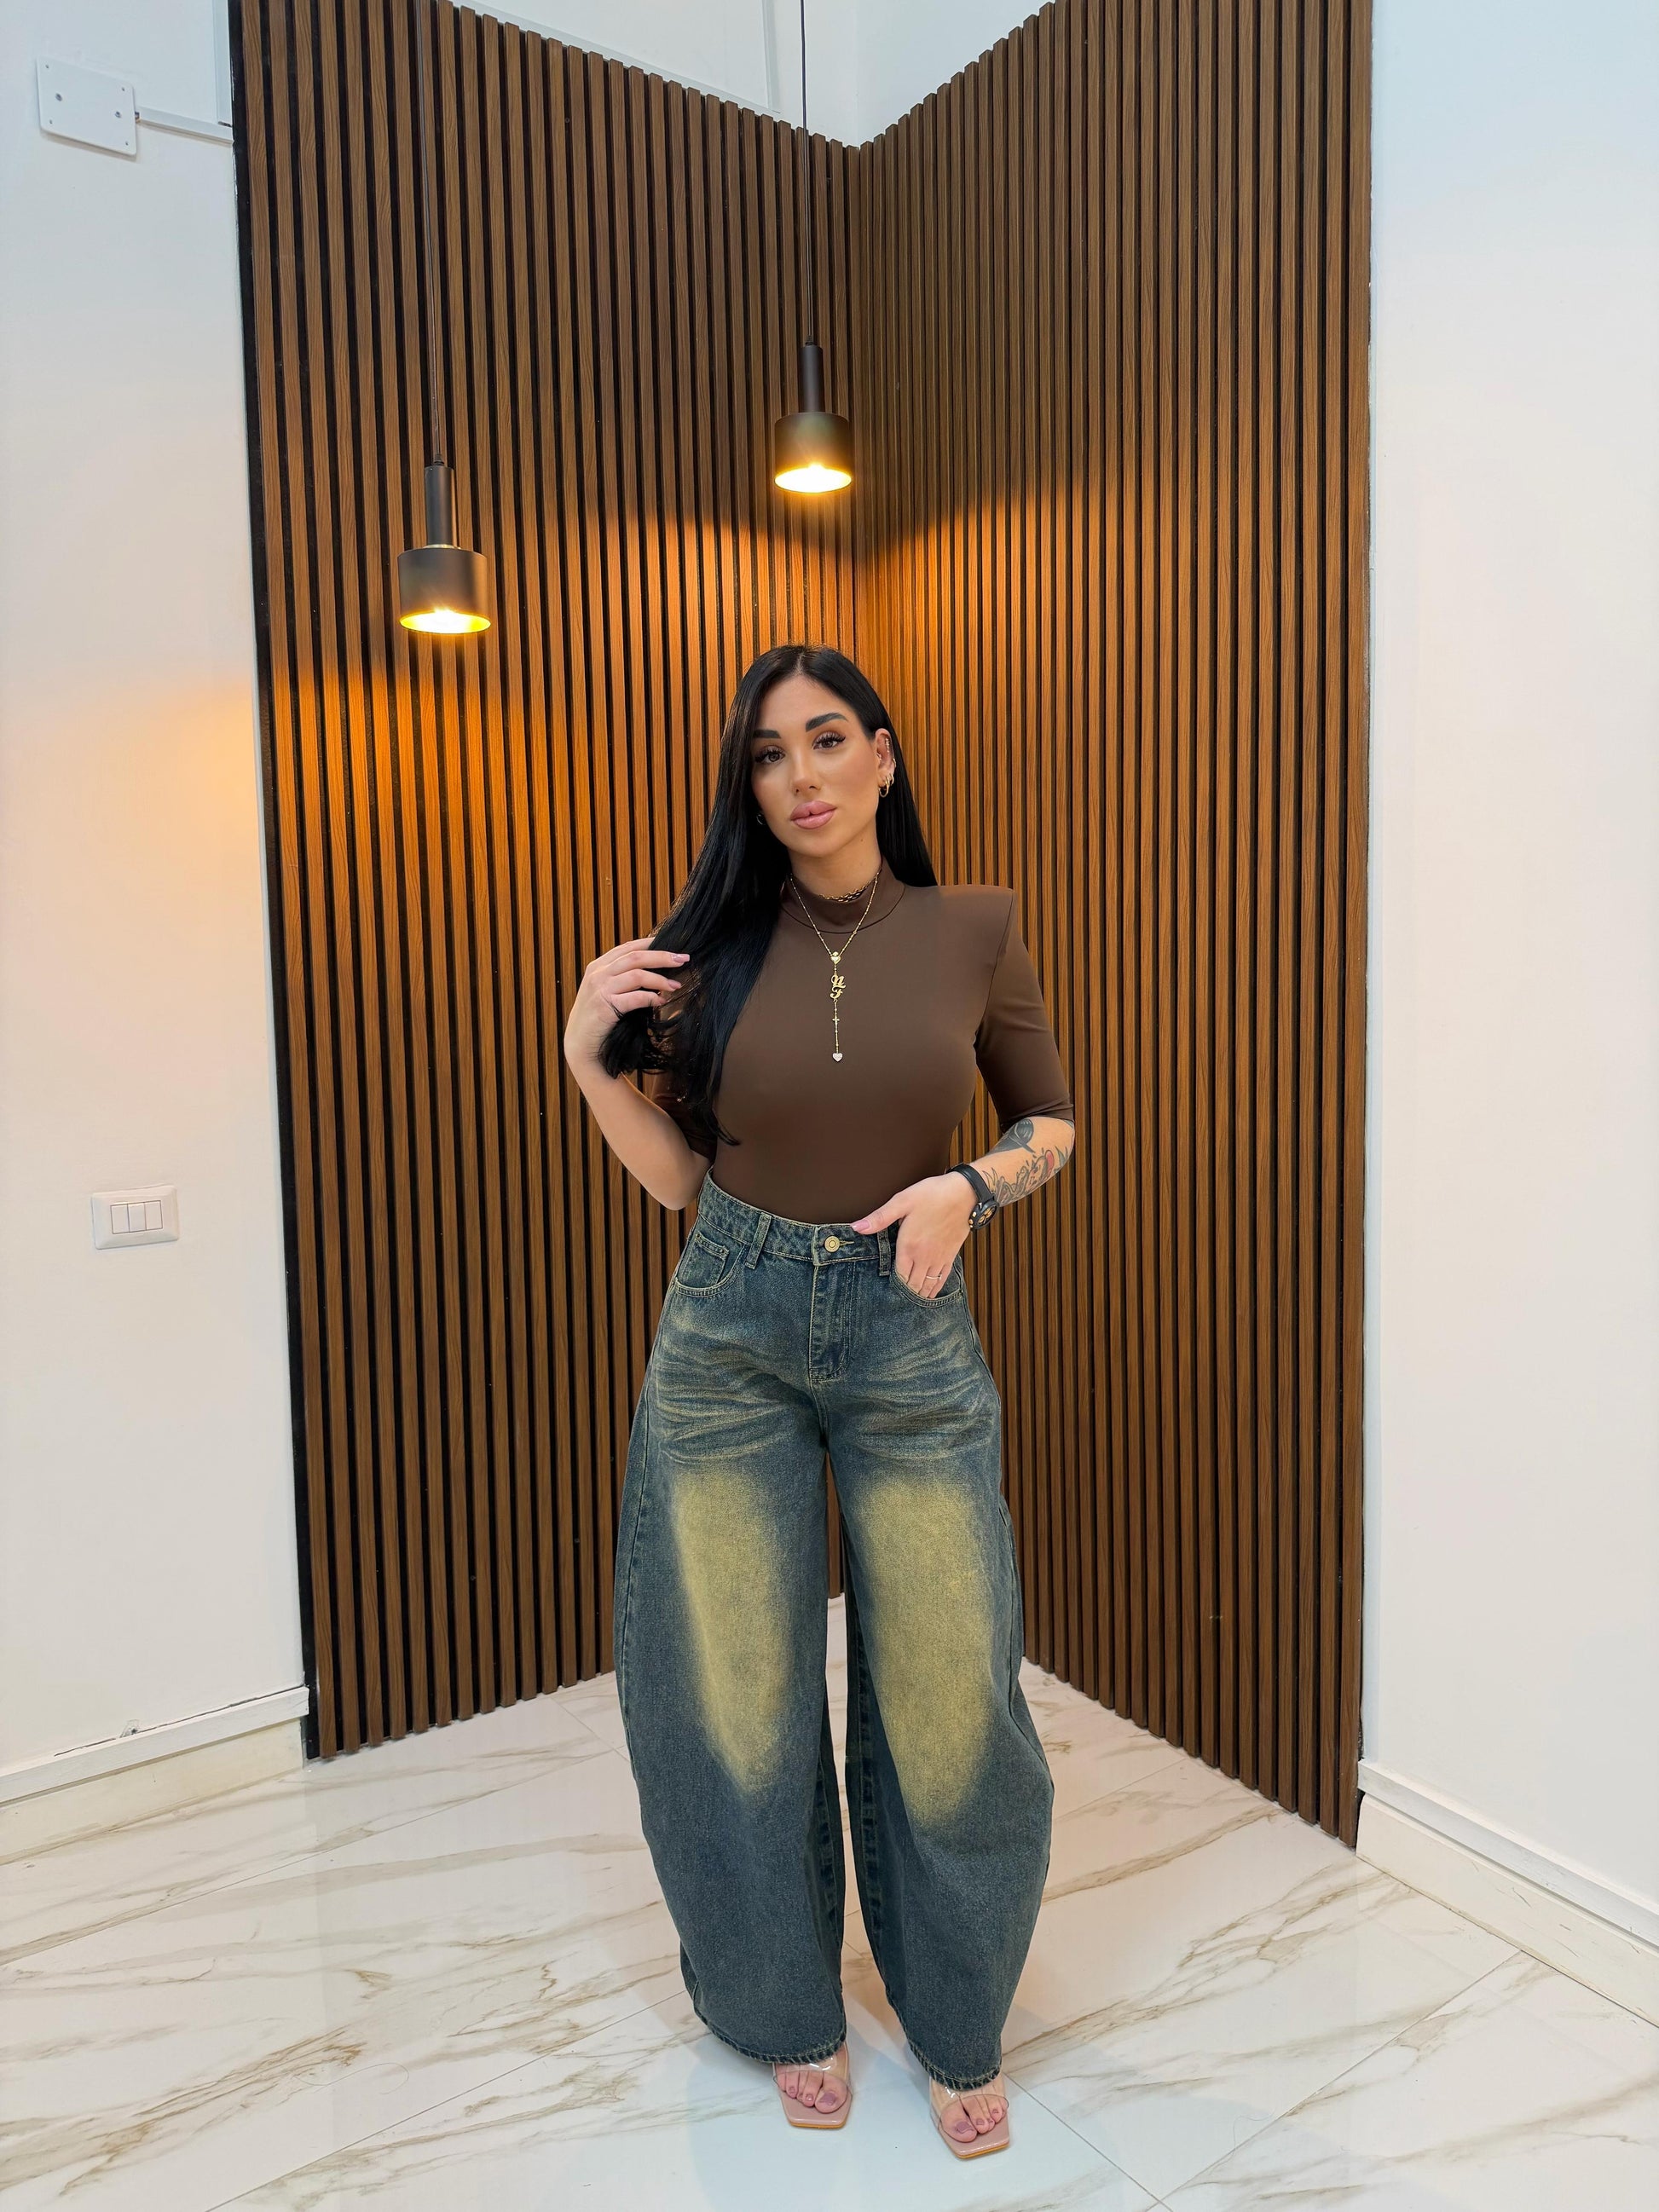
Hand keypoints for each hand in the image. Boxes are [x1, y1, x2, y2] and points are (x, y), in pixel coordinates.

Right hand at [563, 933, 690, 1066]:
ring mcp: (600, 988)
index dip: (652, 944)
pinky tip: (662, 1001)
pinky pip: (636, 997)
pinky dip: (652, 998)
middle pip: (636, 957)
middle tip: (683, 959)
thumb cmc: (597, 1019)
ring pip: (637, 974)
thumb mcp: (606, 992)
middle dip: (662, 956)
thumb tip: (656, 972)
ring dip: (660, 979)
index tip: (673, 946)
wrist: (579, 1044)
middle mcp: (598, 973)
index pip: (628, 948)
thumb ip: (623, 978)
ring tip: (676, 985)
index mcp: (598, 966)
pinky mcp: (605, 1006)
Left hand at [851, 1174, 974, 1297]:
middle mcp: (924, 1257)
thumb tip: (856, 1227)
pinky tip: (930, 1294)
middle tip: (895, 1302)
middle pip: (912, 1285)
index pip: (898, 1276)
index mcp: (909, 1246)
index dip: (892, 1286)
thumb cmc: (932, 1195)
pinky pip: (942, 1279)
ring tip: (910, 1302)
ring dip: (918, 1294)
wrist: (964, 1193)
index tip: (884, 1294)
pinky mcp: (950, 1255)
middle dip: (904, 1294)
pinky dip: (934, 1289)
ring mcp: (939, 1258)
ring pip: (927, 1285)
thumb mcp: (902, 1201)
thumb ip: (879, 1218)